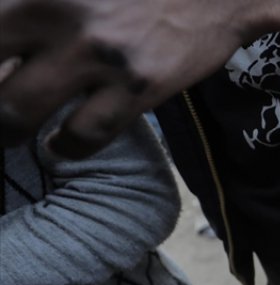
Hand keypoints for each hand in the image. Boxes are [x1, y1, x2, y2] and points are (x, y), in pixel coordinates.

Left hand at [0, 0, 270, 157]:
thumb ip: (34, 7)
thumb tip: (8, 36)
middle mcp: (58, 17)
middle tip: (0, 108)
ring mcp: (98, 56)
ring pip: (18, 113)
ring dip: (9, 130)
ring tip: (14, 131)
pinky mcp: (138, 86)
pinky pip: (83, 134)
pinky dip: (65, 147)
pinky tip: (61, 144)